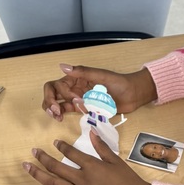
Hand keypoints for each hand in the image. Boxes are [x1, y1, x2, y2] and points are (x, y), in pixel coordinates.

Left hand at [24, 131, 150, 184]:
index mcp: (93, 166)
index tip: (54, 142)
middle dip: (42, 159)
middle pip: (57, 168)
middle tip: (33, 152)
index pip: (72, 153)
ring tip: (28, 169)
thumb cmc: (130, 182)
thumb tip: (91, 132)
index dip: (61, 146)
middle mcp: (84, 180)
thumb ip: (102, 147)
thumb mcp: (117, 162)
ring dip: (39, 176)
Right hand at [42, 65, 157, 121]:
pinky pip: (68, 109)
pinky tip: (61, 118)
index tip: (75, 100)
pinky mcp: (84, 108)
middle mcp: (75, 86)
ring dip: (52, 108)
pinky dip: (61, 113)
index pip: (58, 84)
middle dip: (50, 101)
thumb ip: (82, 72)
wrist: (133, 95)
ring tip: (57, 116)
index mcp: (77, 77)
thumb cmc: (120, 82)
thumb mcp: (101, 75)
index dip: (62, 93)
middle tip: (56, 111)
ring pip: (57, 101)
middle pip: (53, 92)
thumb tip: (62, 66)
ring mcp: (78, 97)